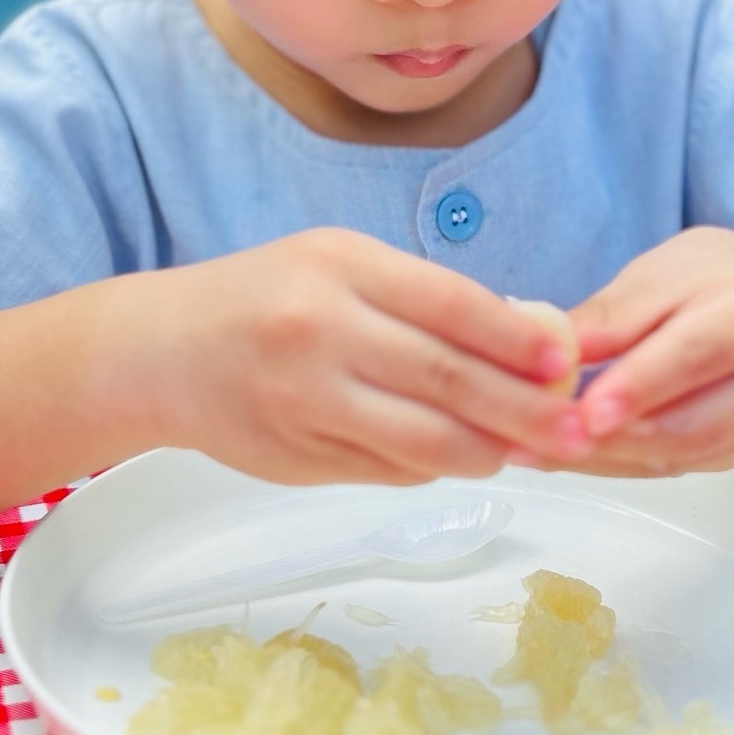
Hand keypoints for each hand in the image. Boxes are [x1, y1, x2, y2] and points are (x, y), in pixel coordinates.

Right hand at [150, 227, 581, 486]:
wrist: (158, 353)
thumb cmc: (262, 299)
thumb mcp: (336, 265)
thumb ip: (418, 299)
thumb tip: (524, 343)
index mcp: (339, 269)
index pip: (451, 305)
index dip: (519, 339)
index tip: (567, 362)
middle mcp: (320, 332)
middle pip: (448, 381)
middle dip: (524, 411)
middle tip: (575, 430)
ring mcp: (305, 401)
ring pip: (423, 441)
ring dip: (485, 451)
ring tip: (521, 450)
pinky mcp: (296, 458)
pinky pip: (386, 469)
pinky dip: (430, 466)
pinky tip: (455, 457)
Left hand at [545, 230, 733, 476]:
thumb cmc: (713, 279)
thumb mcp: (661, 274)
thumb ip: (611, 317)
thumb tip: (552, 355)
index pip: (698, 354)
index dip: (640, 386)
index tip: (585, 410)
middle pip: (694, 424)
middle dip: (612, 438)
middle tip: (538, 438)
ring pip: (682, 457)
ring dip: (605, 458)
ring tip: (536, 449)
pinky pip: (678, 467)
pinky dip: (619, 464)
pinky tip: (569, 453)